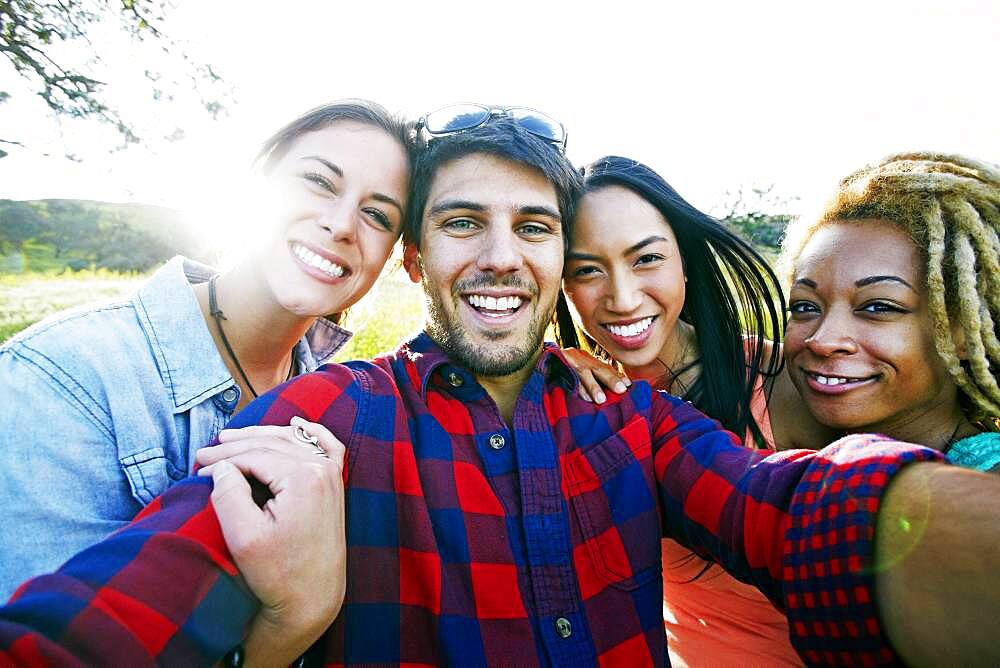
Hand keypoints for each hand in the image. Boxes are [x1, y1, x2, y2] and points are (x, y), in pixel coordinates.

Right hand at [196, 416, 346, 666]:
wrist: (311, 599)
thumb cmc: (277, 573)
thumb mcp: (243, 537)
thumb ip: (228, 494)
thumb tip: (222, 466)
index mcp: (304, 478)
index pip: (255, 456)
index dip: (222, 459)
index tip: (197, 467)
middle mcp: (323, 471)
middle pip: (273, 445)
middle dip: (235, 446)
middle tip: (204, 453)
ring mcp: (332, 478)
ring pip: (294, 443)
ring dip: (262, 438)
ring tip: (230, 438)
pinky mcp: (334, 489)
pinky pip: (328, 448)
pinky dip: (312, 434)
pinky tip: (298, 424)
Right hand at [561, 347, 630, 402]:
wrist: (537, 358)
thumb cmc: (559, 370)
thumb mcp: (577, 372)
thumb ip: (592, 378)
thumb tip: (611, 390)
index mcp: (586, 359)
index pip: (605, 366)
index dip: (616, 375)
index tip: (629, 385)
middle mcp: (579, 357)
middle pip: (598, 368)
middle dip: (611, 379)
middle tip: (622, 390)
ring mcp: (567, 359)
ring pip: (583, 373)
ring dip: (593, 387)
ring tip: (601, 400)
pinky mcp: (555, 363)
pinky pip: (567, 375)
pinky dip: (575, 387)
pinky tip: (582, 398)